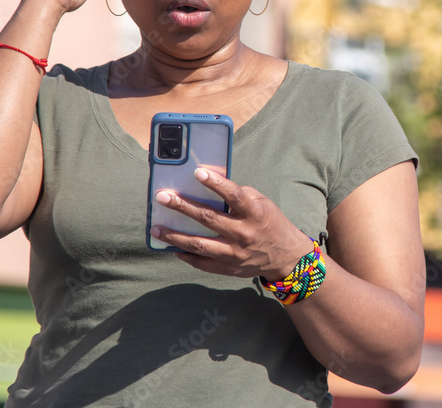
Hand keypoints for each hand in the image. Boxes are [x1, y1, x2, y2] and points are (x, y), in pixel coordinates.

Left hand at [150, 167, 315, 279]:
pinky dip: (185, 254)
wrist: (285, 257)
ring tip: (156, 228)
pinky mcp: (227, 268)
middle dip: (183, 207)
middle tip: (163, 197)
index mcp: (255, 213)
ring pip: (199, 244)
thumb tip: (212, 187)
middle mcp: (243, 233)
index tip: (197, 172)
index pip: (234, 195)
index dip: (216, 183)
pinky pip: (201, 262)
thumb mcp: (263, 204)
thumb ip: (240, 195)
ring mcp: (234, 253)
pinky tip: (171, 247)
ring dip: (175, 236)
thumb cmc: (270, 224)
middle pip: (209, 219)